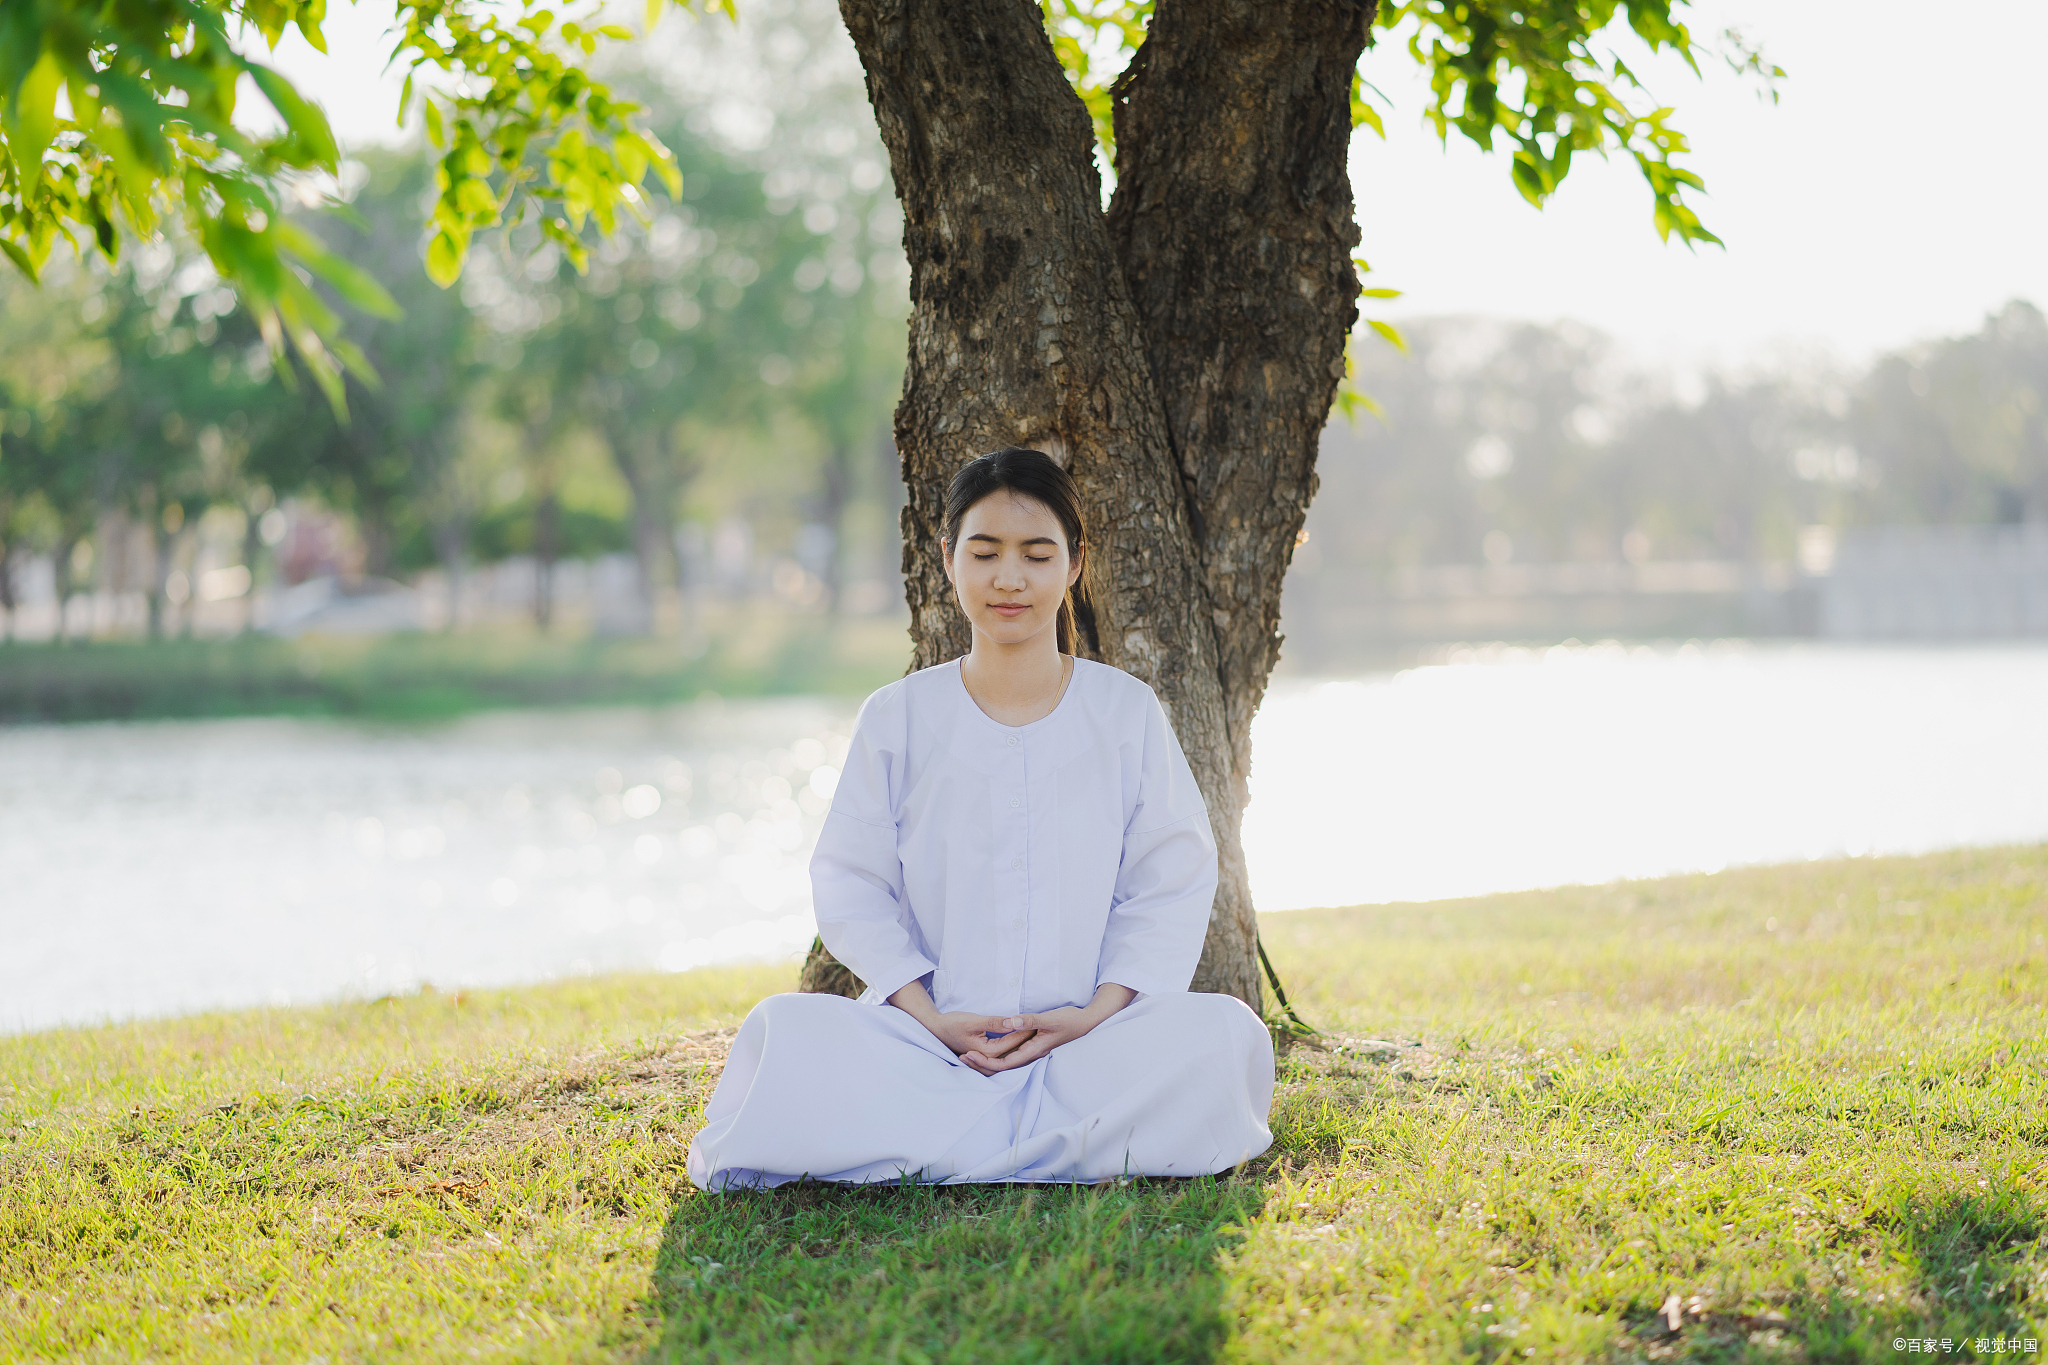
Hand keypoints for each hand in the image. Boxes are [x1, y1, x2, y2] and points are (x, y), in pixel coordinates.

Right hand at [928, 1010, 1038, 1061]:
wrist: (936, 1029)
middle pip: (1014, 1049)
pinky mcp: (984, 1054)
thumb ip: (994, 1023)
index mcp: (988, 1051)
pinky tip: (1020, 1040)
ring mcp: (986, 1058)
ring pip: (1009, 1054)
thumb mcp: (973, 1021)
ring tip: (1034, 1033)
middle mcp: (988, 1058)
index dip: (1027, 1030)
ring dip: (1021, 1045)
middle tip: (1040, 1026)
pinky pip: (1003, 1053)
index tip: (1039, 1021)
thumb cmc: (952, 1024)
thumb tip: (1013, 1022)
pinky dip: (1012, 1048)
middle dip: (1027, 1038)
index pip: (1014, 1041)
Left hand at [956, 983, 1136, 1075]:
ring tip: (969, 1055)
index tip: (969, 1057)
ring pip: (1006, 1061)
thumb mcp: (1050, 1018)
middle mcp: (1031, 1054)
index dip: (985, 1062)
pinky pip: (1011, 1054)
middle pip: (1002, 1066)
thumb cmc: (1070, 1020)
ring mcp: (1032, 1051)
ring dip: (987, 1060)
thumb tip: (1010, 1022)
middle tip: (962, 1057)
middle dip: (982, 1064)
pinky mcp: (1033, 1045)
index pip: (1004, 1063)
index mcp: (1033, 1050)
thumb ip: (1030, 1020)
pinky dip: (997, 1055)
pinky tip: (988, 1050)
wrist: (1086, 1022)